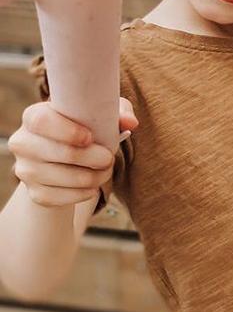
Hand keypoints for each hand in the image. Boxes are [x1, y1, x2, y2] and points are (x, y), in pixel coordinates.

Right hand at [8, 98, 137, 207]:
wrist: (66, 160)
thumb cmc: (86, 129)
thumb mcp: (101, 116)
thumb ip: (119, 113)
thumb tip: (130, 123)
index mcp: (34, 117)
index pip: (42, 121)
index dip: (67, 131)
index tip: (90, 138)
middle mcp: (23, 142)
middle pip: (57, 152)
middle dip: (91, 158)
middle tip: (109, 158)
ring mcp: (25, 169)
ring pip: (60, 177)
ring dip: (91, 177)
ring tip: (106, 171)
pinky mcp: (34, 192)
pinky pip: (58, 197)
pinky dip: (81, 193)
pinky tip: (93, 187)